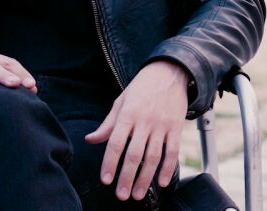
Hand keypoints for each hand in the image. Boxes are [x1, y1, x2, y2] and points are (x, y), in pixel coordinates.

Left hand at [84, 60, 189, 200]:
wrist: (169, 72)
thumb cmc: (141, 88)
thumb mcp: (121, 102)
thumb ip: (107, 124)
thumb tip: (90, 140)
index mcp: (128, 114)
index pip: (116, 143)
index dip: (110, 162)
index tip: (106, 179)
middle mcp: (145, 121)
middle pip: (134, 154)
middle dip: (127, 177)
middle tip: (121, 195)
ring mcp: (162, 125)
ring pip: (153, 156)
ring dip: (145, 178)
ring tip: (137, 194)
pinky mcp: (176, 127)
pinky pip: (172, 151)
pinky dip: (168, 168)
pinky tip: (161, 182)